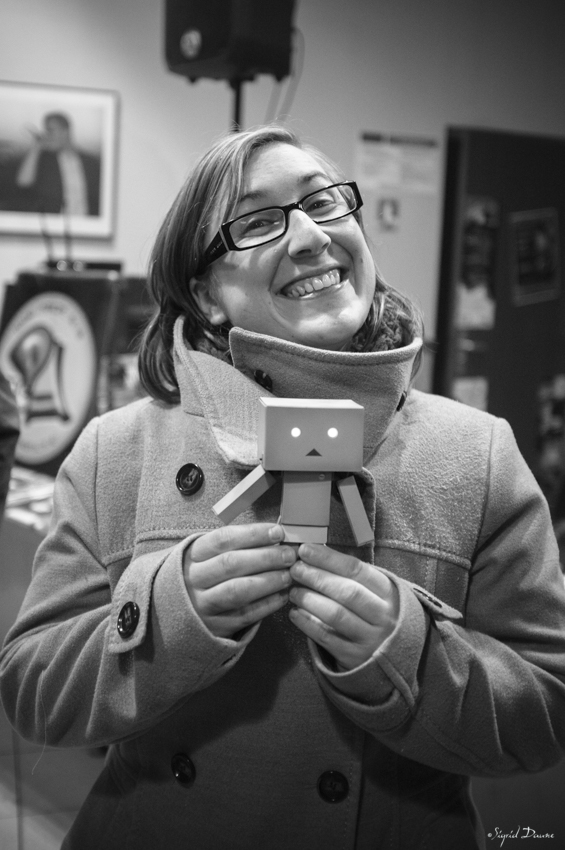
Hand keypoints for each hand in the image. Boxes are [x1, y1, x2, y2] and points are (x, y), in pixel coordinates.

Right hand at [183, 523, 295, 638]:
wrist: (179, 613)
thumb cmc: (206, 575)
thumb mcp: (208, 555)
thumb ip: (237, 545)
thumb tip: (276, 536)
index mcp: (194, 554)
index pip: (223, 539)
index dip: (253, 534)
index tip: (278, 532)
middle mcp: (195, 578)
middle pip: (231, 563)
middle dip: (266, 557)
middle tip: (290, 554)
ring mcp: (203, 604)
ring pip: (237, 590)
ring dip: (268, 581)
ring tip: (288, 575)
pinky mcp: (215, 626)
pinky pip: (244, 615)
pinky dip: (267, 604)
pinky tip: (282, 595)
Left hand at [288, 544, 398, 670]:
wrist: (394, 655)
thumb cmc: (376, 613)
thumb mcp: (376, 592)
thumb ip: (351, 575)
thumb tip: (315, 552)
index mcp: (388, 592)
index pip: (356, 569)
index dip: (328, 558)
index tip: (305, 549)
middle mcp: (383, 615)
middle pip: (347, 591)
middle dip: (317, 577)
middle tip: (295, 568)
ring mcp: (370, 638)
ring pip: (336, 615)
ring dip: (310, 600)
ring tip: (294, 592)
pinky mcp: (355, 657)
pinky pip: (327, 638)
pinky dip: (308, 624)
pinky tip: (295, 614)